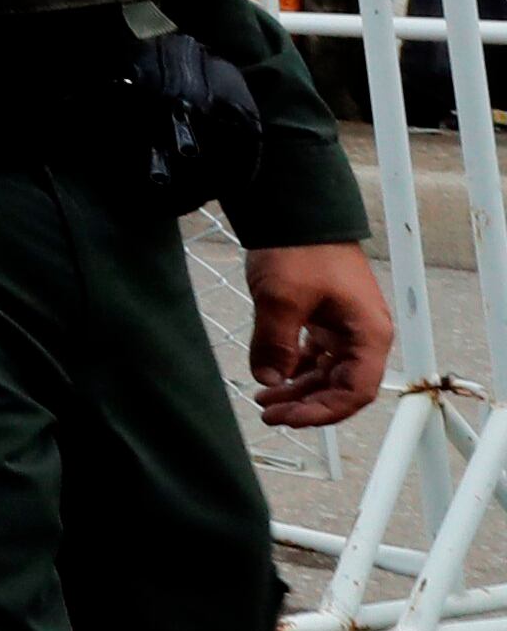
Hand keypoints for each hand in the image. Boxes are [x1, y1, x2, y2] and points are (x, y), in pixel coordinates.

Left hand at [248, 243, 395, 426]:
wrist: (295, 212)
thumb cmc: (300, 250)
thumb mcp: (281, 299)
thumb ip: (275, 344)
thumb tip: (270, 380)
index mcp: (367, 334)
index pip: (355, 391)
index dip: (323, 411)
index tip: (288, 418)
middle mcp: (363, 334)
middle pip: (341, 387)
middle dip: (306, 404)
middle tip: (268, 413)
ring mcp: (345, 326)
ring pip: (327, 373)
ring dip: (298, 389)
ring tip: (264, 400)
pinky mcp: (325, 318)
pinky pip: (316, 355)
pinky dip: (295, 369)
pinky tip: (273, 377)